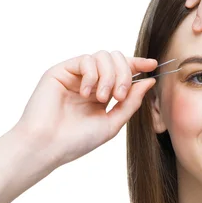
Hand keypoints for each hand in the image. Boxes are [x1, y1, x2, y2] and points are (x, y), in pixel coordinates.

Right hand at [12, 50, 157, 168]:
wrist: (48, 146)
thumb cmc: (77, 140)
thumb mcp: (113, 122)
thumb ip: (131, 102)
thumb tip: (149, 81)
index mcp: (102, 93)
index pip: (123, 71)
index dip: (138, 64)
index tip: (153, 64)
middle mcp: (90, 81)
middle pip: (116, 59)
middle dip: (124, 75)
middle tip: (119, 96)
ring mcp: (75, 75)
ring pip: (103, 56)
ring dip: (109, 76)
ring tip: (102, 98)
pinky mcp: (61, 70)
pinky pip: (86, 59)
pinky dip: (93, 75)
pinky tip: (87, 93)